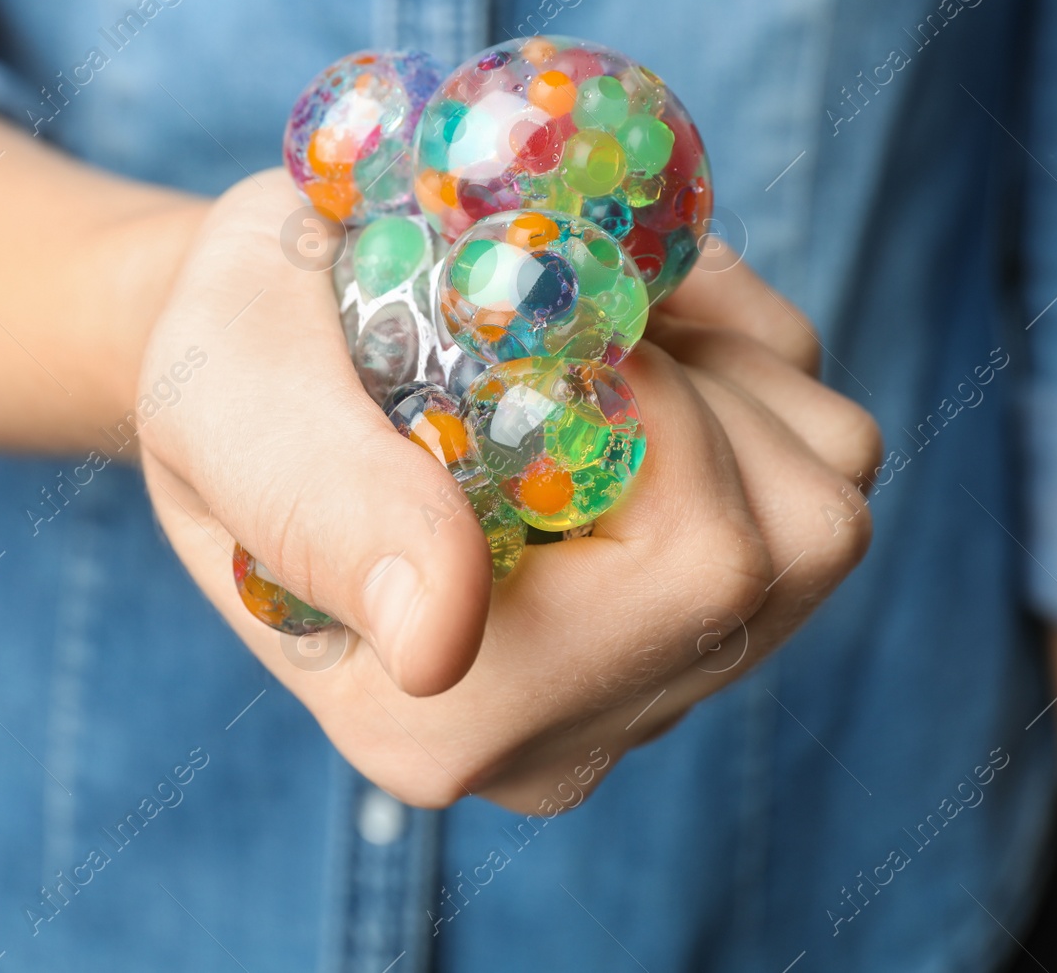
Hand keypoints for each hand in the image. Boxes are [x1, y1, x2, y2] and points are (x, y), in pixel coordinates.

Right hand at [139, 172, 880, 811]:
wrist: (266, 351)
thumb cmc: (234, 361)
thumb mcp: (230, 397)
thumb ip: (325, 514)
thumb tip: (438, 647)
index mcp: (441, 719)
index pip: (695, 568)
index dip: (656, 404)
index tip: (534, 321)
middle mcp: (565, 734)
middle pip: (790, 546)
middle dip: (701, 388)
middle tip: (558, 325)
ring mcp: (654, 686)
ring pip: (824, 509)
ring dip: (732, 381)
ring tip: (582, 350)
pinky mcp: (708, 627)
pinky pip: (826, 471)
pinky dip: (751, 378)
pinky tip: (628, 369)